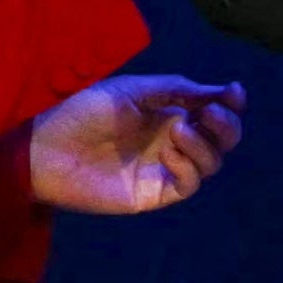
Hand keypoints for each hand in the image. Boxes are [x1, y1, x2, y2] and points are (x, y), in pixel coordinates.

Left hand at [31, 78, 246, 215]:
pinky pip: (189, 184)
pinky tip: (169, 153)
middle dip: (227, 125)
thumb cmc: (83, 113)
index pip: (212, 111)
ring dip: (204, 144)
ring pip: (211, 163)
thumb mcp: (131, 89)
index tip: (234, 93)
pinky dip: (188, 167)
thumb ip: (175, 89)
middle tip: (212, 113)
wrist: (49, 149)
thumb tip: (219, 91)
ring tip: (176, 130)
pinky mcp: (154, 192)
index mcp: (167, 112)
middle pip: (221, 139)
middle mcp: (172, 140)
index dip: (229, 103)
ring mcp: (164, 168)